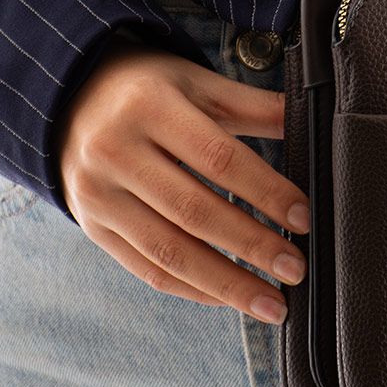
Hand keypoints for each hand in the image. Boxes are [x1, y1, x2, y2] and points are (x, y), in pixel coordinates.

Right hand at [53, 39, 310, 324]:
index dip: (265, 191)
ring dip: (227, 284)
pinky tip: (229, 298)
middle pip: (195, 212)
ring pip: (169, 251)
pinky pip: (147, 268)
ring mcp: (98, 195)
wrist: (69, 99)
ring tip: (272, 303)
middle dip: (252, 246)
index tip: (303, 217)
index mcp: (151, 108)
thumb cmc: (149, 89)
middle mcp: (116, 152)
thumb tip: (316, 128)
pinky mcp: (93, 228)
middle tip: (296, 269)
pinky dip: (193, 289)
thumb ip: (255, 107)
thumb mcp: (198, 83)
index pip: (218, 158)